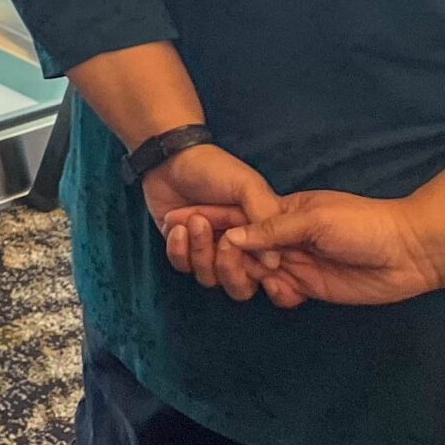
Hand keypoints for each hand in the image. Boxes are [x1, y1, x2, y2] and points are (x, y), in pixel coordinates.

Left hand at [141, 144, 287, 303]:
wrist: (170, 157)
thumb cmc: (215, 169)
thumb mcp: (248, 186)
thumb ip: (265, 220)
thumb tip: (273, 264)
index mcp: (260, 239)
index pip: (269, 275)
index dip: (261, 274)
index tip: (253, 257)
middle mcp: (236, 251)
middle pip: (239, 287)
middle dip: (230, 268)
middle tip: (223, 240)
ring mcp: (208, 251)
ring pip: (209, 278)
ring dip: (202, 251)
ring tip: (196, 220)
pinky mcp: (181, 248)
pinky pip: (182, 266)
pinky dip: (179, 250)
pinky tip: (176, 225)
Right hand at [224, 192, 444, 306]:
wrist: (410, 251)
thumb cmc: (362, 223)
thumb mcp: (314, 218)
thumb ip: (272, 228)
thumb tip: (230, 236)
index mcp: (278, 212)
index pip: (234, 216)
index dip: (206, 220)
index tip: (174, 223)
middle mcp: (280, 238)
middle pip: (236, 247)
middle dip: (218, 252)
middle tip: (211, 258)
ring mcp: (294, 263)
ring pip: (252, 271)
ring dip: (241, 275)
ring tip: (248, 277)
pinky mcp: (309, 287)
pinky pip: (278, 293)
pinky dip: (273, 294)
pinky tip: (281, 292)